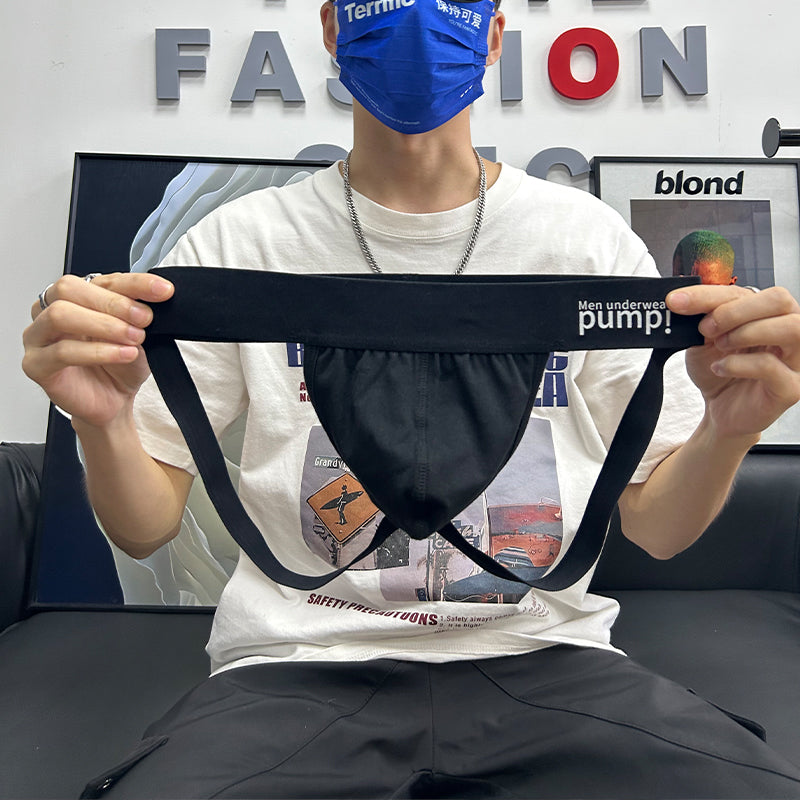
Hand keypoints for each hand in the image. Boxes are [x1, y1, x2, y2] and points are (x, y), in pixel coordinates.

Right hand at [22, 272, 173, 427]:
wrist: (114, 401)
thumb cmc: (120, 366)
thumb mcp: (138, 334)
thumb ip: (138, 312)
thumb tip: (157, 293)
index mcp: (76, 297)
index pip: (100, 279)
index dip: (134, 283)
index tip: (163, 291)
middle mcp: (50, 311)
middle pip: (69, 288)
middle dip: (113, 302)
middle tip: (144, 318)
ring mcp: (38, 337)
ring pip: (60, 315)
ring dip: (104, 324)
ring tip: (134, 338)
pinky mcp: (36, 364)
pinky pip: (62, 351)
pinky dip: (98, 351)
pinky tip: (124, 354)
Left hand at [667, 284, 799, 438]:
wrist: (719, 409)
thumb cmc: (719, 370)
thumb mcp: (703, 339)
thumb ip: (701, 316)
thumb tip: (681, 299)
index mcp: (768, 313)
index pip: (749, 290)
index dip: (709, 294)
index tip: (678, 302)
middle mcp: (789, 331)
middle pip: (780, 300)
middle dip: (735, 311)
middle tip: (706, 328)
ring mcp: (796, 359)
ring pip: (791, 328)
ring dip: (746, 332)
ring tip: (720, 346)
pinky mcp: (791, 387)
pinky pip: (772, 367)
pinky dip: (739, 365)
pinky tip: (720, 368)